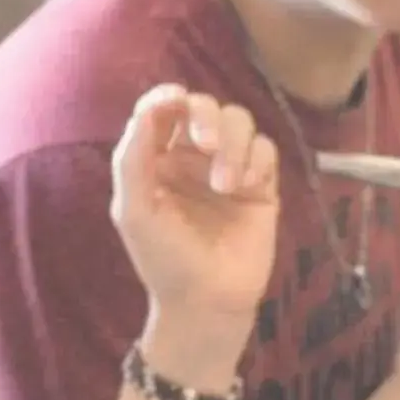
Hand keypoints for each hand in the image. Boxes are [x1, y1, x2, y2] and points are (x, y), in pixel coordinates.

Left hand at [110, 84, 279, 376]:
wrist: (208, 302)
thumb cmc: (164, 259)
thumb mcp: (133, 210)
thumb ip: (132, 158)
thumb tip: (148, 108)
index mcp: (158, 160)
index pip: (164, 111)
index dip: (169, 96)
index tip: (176, 100)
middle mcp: (193, 158)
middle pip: (206, 107)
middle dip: (207, 116)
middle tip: (206, 144)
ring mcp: (230, 169)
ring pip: (240, 121)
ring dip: (234, 144)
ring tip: (226, 184)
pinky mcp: (262, 185)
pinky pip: (266, 150)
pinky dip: (258, 159)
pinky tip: (247, 186)